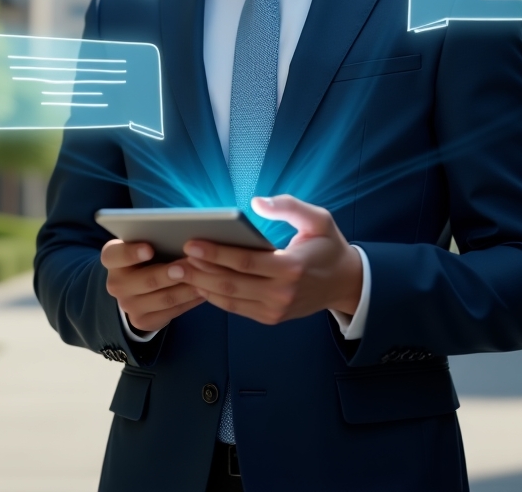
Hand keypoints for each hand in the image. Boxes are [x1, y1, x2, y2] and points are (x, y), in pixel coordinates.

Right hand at [100, 239, 204, 333]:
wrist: (138, 287)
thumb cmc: (147, 255)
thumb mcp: (143, 242)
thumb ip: (155, 237)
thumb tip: (182, 231)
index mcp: (112, 258)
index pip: (115, 255)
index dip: (132, 252)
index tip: (150, 248)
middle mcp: (115, 284)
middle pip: (145, 280)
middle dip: (169, 273)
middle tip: (189, 264)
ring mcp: (127, 305)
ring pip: (163, 298)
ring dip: (186, 288)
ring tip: (205, 278)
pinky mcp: (142, 321)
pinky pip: (170, 312)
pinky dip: (189, 301)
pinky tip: (204, 292)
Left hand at [178, 195, 362, 324]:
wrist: (346, 283)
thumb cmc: (328, 246)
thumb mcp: (318, 218)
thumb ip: (288, 206)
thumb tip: (256, 203)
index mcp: (292, 267)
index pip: (246, 262)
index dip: (217, 253)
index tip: (192, 242)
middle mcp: (281, 293)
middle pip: (231, 283)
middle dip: (200, 271)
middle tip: (175, 260)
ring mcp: (275, 310)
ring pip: (230, 299)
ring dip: (202, 286)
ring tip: (178, 272)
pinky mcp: (270, 318)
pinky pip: (236, 308)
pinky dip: (215, 297)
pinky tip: (199, 284)